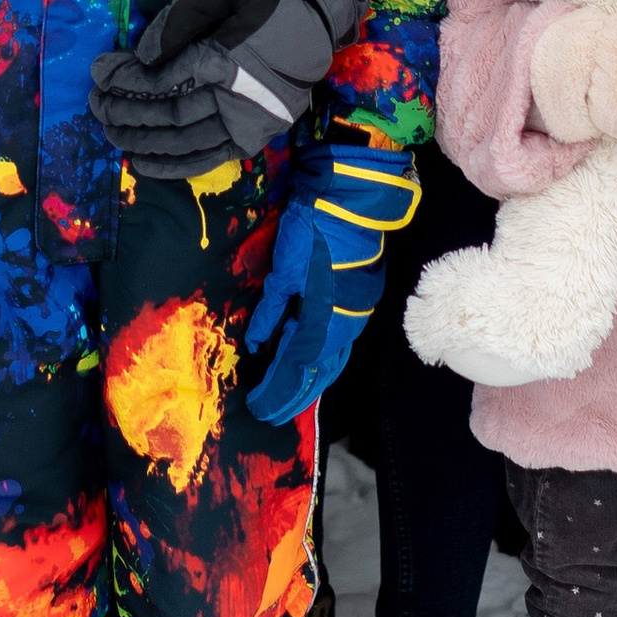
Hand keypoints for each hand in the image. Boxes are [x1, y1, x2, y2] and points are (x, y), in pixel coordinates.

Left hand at [91, 0, 370, 179]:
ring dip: (140, 138)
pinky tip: (140, 160)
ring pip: (182, 140)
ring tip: (109, 129)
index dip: (124, 80)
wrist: (314, 9)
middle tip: (96, 103)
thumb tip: (137, 59)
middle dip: (125, 110)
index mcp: (227, 58)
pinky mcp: (255, 135)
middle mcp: (238, 98)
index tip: (99, 72)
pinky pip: (207, 158)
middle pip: (167, 113)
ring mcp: (249, 122)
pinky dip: (171, 165)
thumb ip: (175, 25)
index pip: (161, 80)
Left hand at [241, 191, 376, 422]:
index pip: (296, 369)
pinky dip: (324, 361)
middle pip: (318, 373)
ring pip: (332, 361)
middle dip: (293, 396)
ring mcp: (356, 315)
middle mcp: (344, 326)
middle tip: (270, 414)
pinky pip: (340, 344)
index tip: (257, 407)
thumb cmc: (314, 233)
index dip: (276, 390)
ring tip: (291, 399)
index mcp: (324, 322)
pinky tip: (313, 365)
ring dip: (311, 383)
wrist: (352, 202)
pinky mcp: (359, 303)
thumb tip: (258, 344)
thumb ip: (271, 311)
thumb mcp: (284, 272)